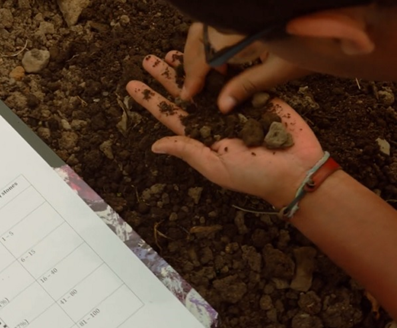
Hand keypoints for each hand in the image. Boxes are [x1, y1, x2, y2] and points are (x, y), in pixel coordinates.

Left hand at [126, 54, 324, 208]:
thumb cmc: (254, 175)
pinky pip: (234, 75)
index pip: (170, 114)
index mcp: (201, 135)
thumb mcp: (215, 166)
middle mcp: (213, 118)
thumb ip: (187, 151)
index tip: (133, 85)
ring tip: (172, 51)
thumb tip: (155, 145)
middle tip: (148, 60)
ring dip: (190, 66)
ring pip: (206, 80)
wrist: (296, 169)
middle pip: (184, 93)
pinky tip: (208, 52)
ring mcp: (234, 104)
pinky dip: (221, 62)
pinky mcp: (255, 94)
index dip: (151, 100)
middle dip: (166, 76)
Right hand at [179, 23, 310, 112]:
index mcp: (243, 28)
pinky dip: (212, 45)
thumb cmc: (315, 44)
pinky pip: (217, 28)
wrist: (340, 22)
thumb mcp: (279, 69)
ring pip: (204, 30)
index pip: (207, 52)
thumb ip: (247, 86)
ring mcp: (240, 16)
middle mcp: (237, 17)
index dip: (194, 74)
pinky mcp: (243, 18)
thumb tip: (221, 106)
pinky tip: (222, 63)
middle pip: (199, 37)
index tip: (187, 94)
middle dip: (192, 63)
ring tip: (205, 77)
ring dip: (200, 53)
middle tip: (192, 88)